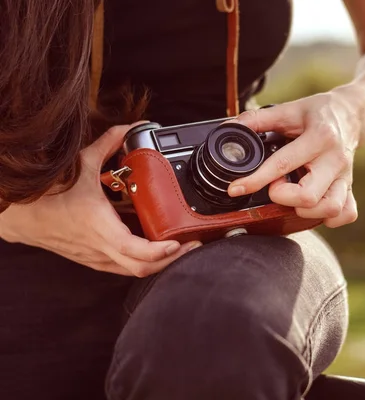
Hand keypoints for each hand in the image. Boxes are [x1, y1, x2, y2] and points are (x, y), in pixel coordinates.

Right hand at [0, 123, 201, 276]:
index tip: (179, 242)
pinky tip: (158, 250)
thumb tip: (128, 128)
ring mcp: (97, 258)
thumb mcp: (80, 164)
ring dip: (161, 264)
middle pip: (143, 268)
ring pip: (135, 272)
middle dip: (173, 260)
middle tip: (194, 245)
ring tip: (183, 248)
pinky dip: (145, 262)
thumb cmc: (48, 194)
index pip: (135, 251)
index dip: (160, 251)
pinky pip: (125, 268)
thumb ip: (107, 145)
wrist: (19, 214)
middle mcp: (100, 248)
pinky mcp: (95, 260)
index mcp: (99, 227)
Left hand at [227, 92, 359, 227]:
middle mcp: (335, 160)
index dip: (256, 180)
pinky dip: (328, 217)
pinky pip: (346, 214)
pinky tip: (314, 207)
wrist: (351, 114)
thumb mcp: (288, 110)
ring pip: (330, 209)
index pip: (283, 164)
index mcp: (318, 137)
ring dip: (305, 210)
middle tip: (276, 186)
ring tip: (294, 196)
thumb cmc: (318, 114)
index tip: (236, 188)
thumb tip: (230, 128)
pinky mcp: (350, 188)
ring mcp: (345, 177)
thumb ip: (258, 119)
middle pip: (308, 196)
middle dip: (283, 197)